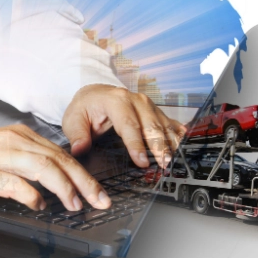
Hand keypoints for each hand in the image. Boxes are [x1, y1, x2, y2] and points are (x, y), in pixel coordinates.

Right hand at [0, 124, 110, 210]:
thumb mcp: (2, 152)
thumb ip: (26, 162)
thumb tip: (53, 182)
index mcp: (20, 135)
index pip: (60, 153)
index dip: (82, 172)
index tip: (97, 190)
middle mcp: (15, 141)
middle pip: (60, 159)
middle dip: (84, 182)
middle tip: (100, 200)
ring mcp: (2, 156)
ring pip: (46, 168)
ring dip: (65, 188)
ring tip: (76, 205)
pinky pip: (18, 184)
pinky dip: (33, 196)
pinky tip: (39, 206)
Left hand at [63, 85, 185, 168]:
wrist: (93, 94)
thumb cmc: (85, 107)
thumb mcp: (73, 119)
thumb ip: (77, 135)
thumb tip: (80, 149)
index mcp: (115, 100)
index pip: (128, 124)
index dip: (136, 144)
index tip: (142, 161)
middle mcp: (135, 100)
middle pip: (151, 124)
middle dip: (159, 145)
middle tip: (164, 163)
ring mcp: (146, 104)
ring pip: (163, 123)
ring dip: (171, 141)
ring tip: (175, 158)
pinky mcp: (153, 110)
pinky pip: (168, 121)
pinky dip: (177, 132)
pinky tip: (184, 141)